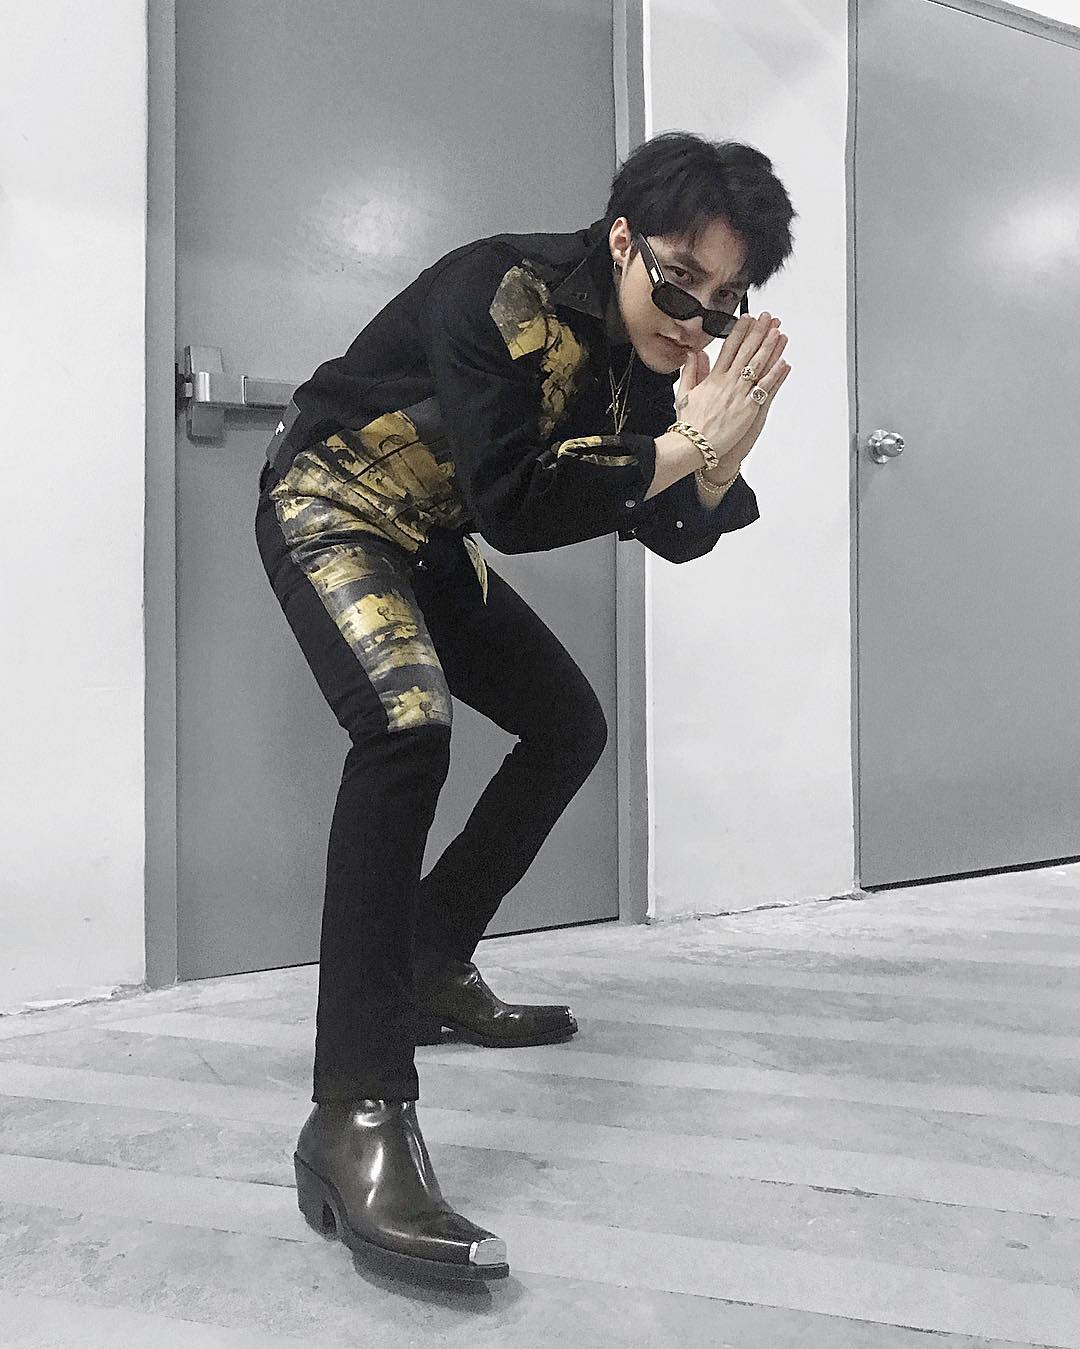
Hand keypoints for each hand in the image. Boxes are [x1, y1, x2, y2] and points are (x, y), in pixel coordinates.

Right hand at [675, 313, 790, 470]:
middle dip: (758, 332)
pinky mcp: (748, 408)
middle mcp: (728, 382)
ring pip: (757, 365)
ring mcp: (739, 394)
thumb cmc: (690, 423)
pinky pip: (764, 388)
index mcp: (713, 378)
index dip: (740, 331)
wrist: (694, 444)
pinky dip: (774, 375)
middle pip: (746, 351)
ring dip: (769, 347)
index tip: (747, 319)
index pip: (729, 348)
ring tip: (778, 332)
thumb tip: (694, 354)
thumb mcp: (684, 393)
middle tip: (768, 318)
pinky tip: (783, 364)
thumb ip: (691, 371)